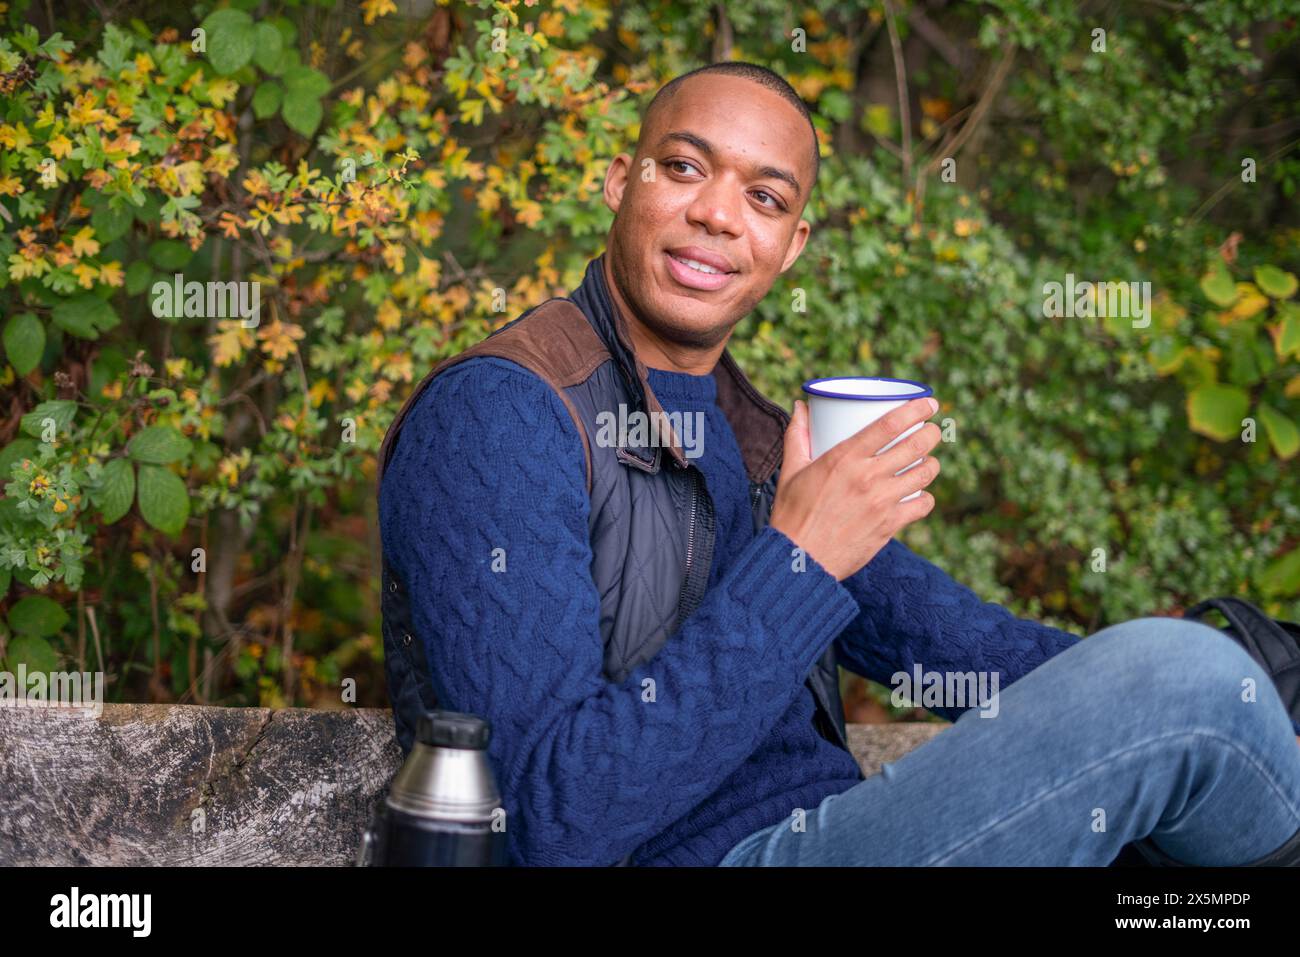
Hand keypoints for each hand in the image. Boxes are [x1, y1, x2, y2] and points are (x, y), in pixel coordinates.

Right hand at [768, 396, 941, 580]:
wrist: (798, 560)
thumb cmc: (791, 514)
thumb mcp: (791, 470)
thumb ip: (798, 435)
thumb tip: (800, 406)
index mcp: (844, 458)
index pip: (890, 424)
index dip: (916, 410)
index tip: (928, 404)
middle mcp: (867, 477)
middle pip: (916, 445)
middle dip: (931, 433)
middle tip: (932, 430)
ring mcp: (882, 502)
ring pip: (925, 473)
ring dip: (932, 463)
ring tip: (928, 461)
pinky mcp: (890, 526)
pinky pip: (922, 505)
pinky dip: (925, 497)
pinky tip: (919, 495)